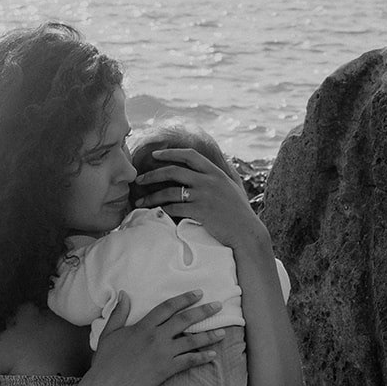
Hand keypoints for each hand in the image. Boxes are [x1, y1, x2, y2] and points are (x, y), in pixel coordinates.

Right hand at [86, 290, 224, 385]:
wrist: (106, 384)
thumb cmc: (106, 359)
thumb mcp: (109, 332)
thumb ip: (119, 312)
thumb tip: (124, 294)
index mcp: (143, 326)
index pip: (168, 307)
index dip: (184, 298)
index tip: (198, 293)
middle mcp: (156, 337)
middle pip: (185, 320)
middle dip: (203, 311)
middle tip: (217, 305)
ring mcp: (163, 353)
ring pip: (191, 341)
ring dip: (209, 335)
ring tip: (223, 332)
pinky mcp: (166, 370)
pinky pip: (188, 361)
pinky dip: (202, 358)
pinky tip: (213, 355)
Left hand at [134, 147, 265, 250]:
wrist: (247, 233)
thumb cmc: (240, 213)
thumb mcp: (233, 188)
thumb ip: (222, 176)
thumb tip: (217, 165)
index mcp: (215, 173)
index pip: (190, 155)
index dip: (170, 153)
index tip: (154, 154)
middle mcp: (208, 181)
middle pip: (173, 171)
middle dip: (152, 174)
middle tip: (139, 179)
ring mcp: (204, 196)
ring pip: (169, 192)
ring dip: (152, 196)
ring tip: (140, 201)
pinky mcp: (199, 212)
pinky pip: (174, 208)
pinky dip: (161, 210)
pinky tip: (154, 212)